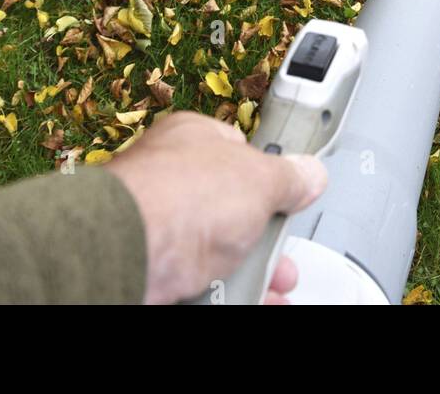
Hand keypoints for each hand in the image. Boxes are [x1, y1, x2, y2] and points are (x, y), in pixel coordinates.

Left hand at [106, 111, 326, 303]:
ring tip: (274, 288)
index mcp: (195, 140)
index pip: (240, 152)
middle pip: (232, 210)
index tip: (292, 200)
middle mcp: (174, 179)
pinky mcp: (155, 266)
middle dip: (265, 240)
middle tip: (283, 258)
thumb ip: (290, 177)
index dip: (270, 177)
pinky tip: (249, 299)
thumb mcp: (262, 178)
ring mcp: (162, 226)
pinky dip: (226, 294)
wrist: (130, 250)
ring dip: (251, 273)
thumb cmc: (182, 197)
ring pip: (216, 251)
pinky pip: (198, 282)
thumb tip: (310, 173)